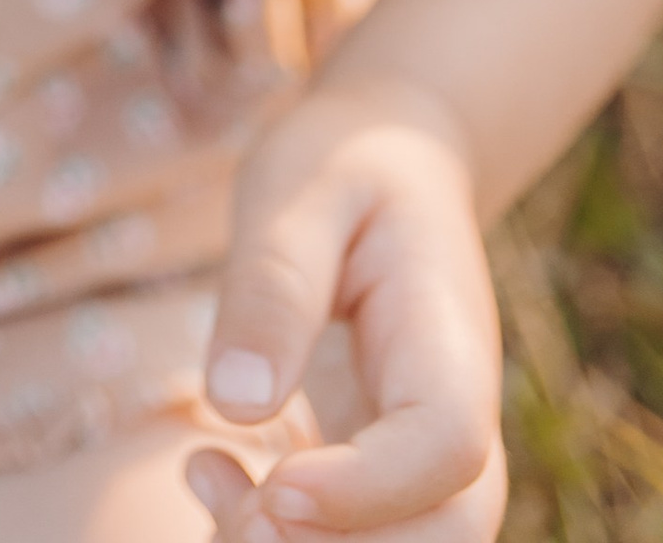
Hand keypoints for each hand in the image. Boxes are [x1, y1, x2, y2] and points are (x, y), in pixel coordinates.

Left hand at [187, 81, 505, 540]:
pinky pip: (349, 534)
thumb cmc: (342, 161)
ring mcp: (422, 454)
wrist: (390, 158)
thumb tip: (235, 402)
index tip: (274, 486)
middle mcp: (455, 417)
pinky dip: (276, 532)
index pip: (445, 449)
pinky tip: (206, 469)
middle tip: (234, 507)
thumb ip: (273, 288)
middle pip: (444, 534)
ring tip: (208, 475)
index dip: (366, 491)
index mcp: (447, 342)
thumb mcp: (297, 190)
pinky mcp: (376, 469)